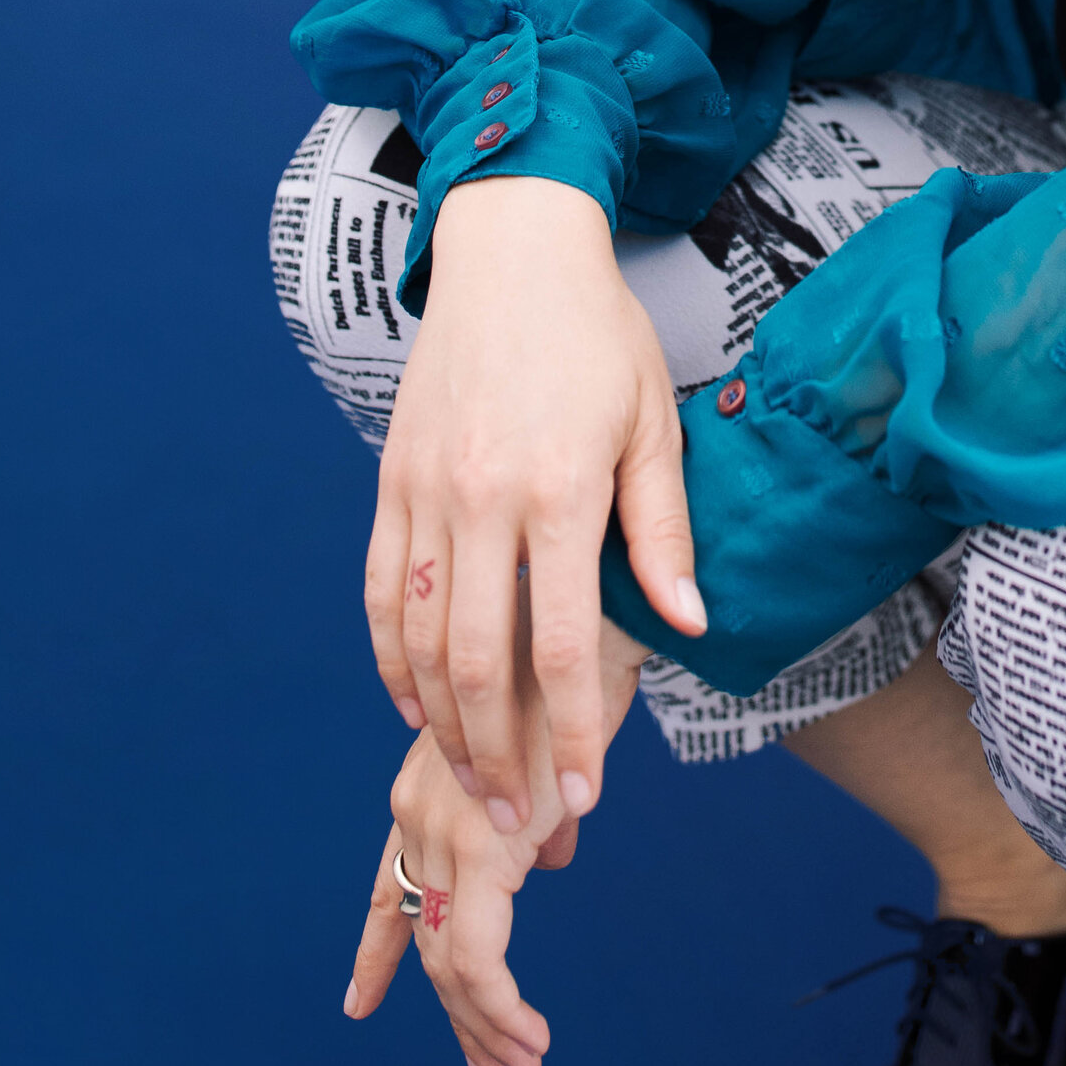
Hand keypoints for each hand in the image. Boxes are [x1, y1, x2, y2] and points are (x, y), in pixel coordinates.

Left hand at [344, 625, 646, 1065]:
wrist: (591, 626)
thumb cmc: (574, 676)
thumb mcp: (542, 756)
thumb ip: (532, 816)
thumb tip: (548, 862)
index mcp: (427, 790)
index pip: (389, 886)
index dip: (378, 949)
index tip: (360, 1001)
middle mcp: (419, 812)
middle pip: (423, 937)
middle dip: (454, 1011)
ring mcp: (445, 832)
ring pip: (450, 963)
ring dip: (484, 1023)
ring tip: (518, 1063)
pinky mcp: (483, 851)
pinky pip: (479, 960)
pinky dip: (500, 1008)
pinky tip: (529, 1036)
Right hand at [364, 174, 702, 831]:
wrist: (512, 249)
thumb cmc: (599, 333)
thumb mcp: (652, 422)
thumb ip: (662, 531)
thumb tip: (689, 626)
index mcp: (559, 489)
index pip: (561, 645)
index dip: (570, 731)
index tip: (584, 793)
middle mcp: (482, 497)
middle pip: (475, 662)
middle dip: (497, 753)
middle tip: (517, 815)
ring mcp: (425, 490)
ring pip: (415, 638)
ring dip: (440, 724)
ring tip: (470, 779)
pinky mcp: (391, 479)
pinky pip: (377, 590)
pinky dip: (389, 659)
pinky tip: (414, 705)